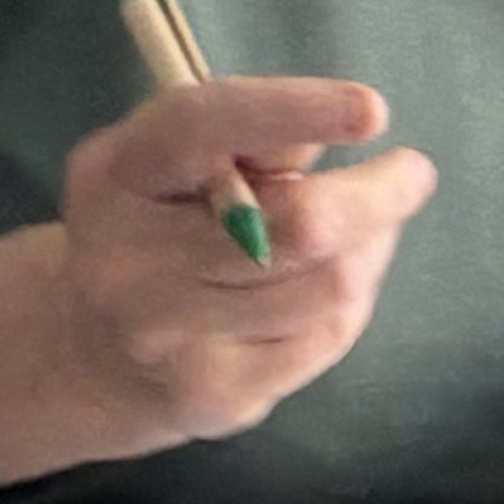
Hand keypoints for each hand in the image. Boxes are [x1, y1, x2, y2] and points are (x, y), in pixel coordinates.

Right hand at [46, 79, 437, 448]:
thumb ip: (250, 131)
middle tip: (412, 173)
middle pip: (301, 225)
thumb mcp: (178, 157)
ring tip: (359, 231)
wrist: (92, 354)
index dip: (294, 111)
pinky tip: (332, 283)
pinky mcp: (216, 394)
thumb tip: (347, 122)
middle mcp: (130, 259)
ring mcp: (169, 337)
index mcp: (120, 174)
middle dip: (379, 195)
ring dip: (368, 247)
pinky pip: (329, 333)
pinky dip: (351, 297)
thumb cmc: (163, 222)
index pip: (204, 127)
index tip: (372, 109)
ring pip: (331, 284)